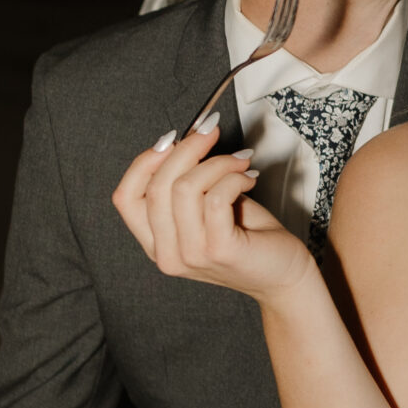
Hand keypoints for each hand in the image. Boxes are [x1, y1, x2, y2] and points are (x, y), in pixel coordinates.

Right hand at [113, 116, 312, 304]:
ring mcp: (191, 255)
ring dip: (217, 162)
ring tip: (239, 162)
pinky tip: (248, 178)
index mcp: (156, 243)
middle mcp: (167, 254)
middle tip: (212, 132)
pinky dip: (234, 178)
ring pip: (185, 187)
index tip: (172, 139)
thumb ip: (187, 182)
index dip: (144, 162)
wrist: (282, 275)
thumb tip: (186, 140)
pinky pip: (216, 197)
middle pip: (157, 186)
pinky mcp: (219, 250)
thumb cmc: (248, 237)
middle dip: (187, 148)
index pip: (125, 198)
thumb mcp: (206, 207)